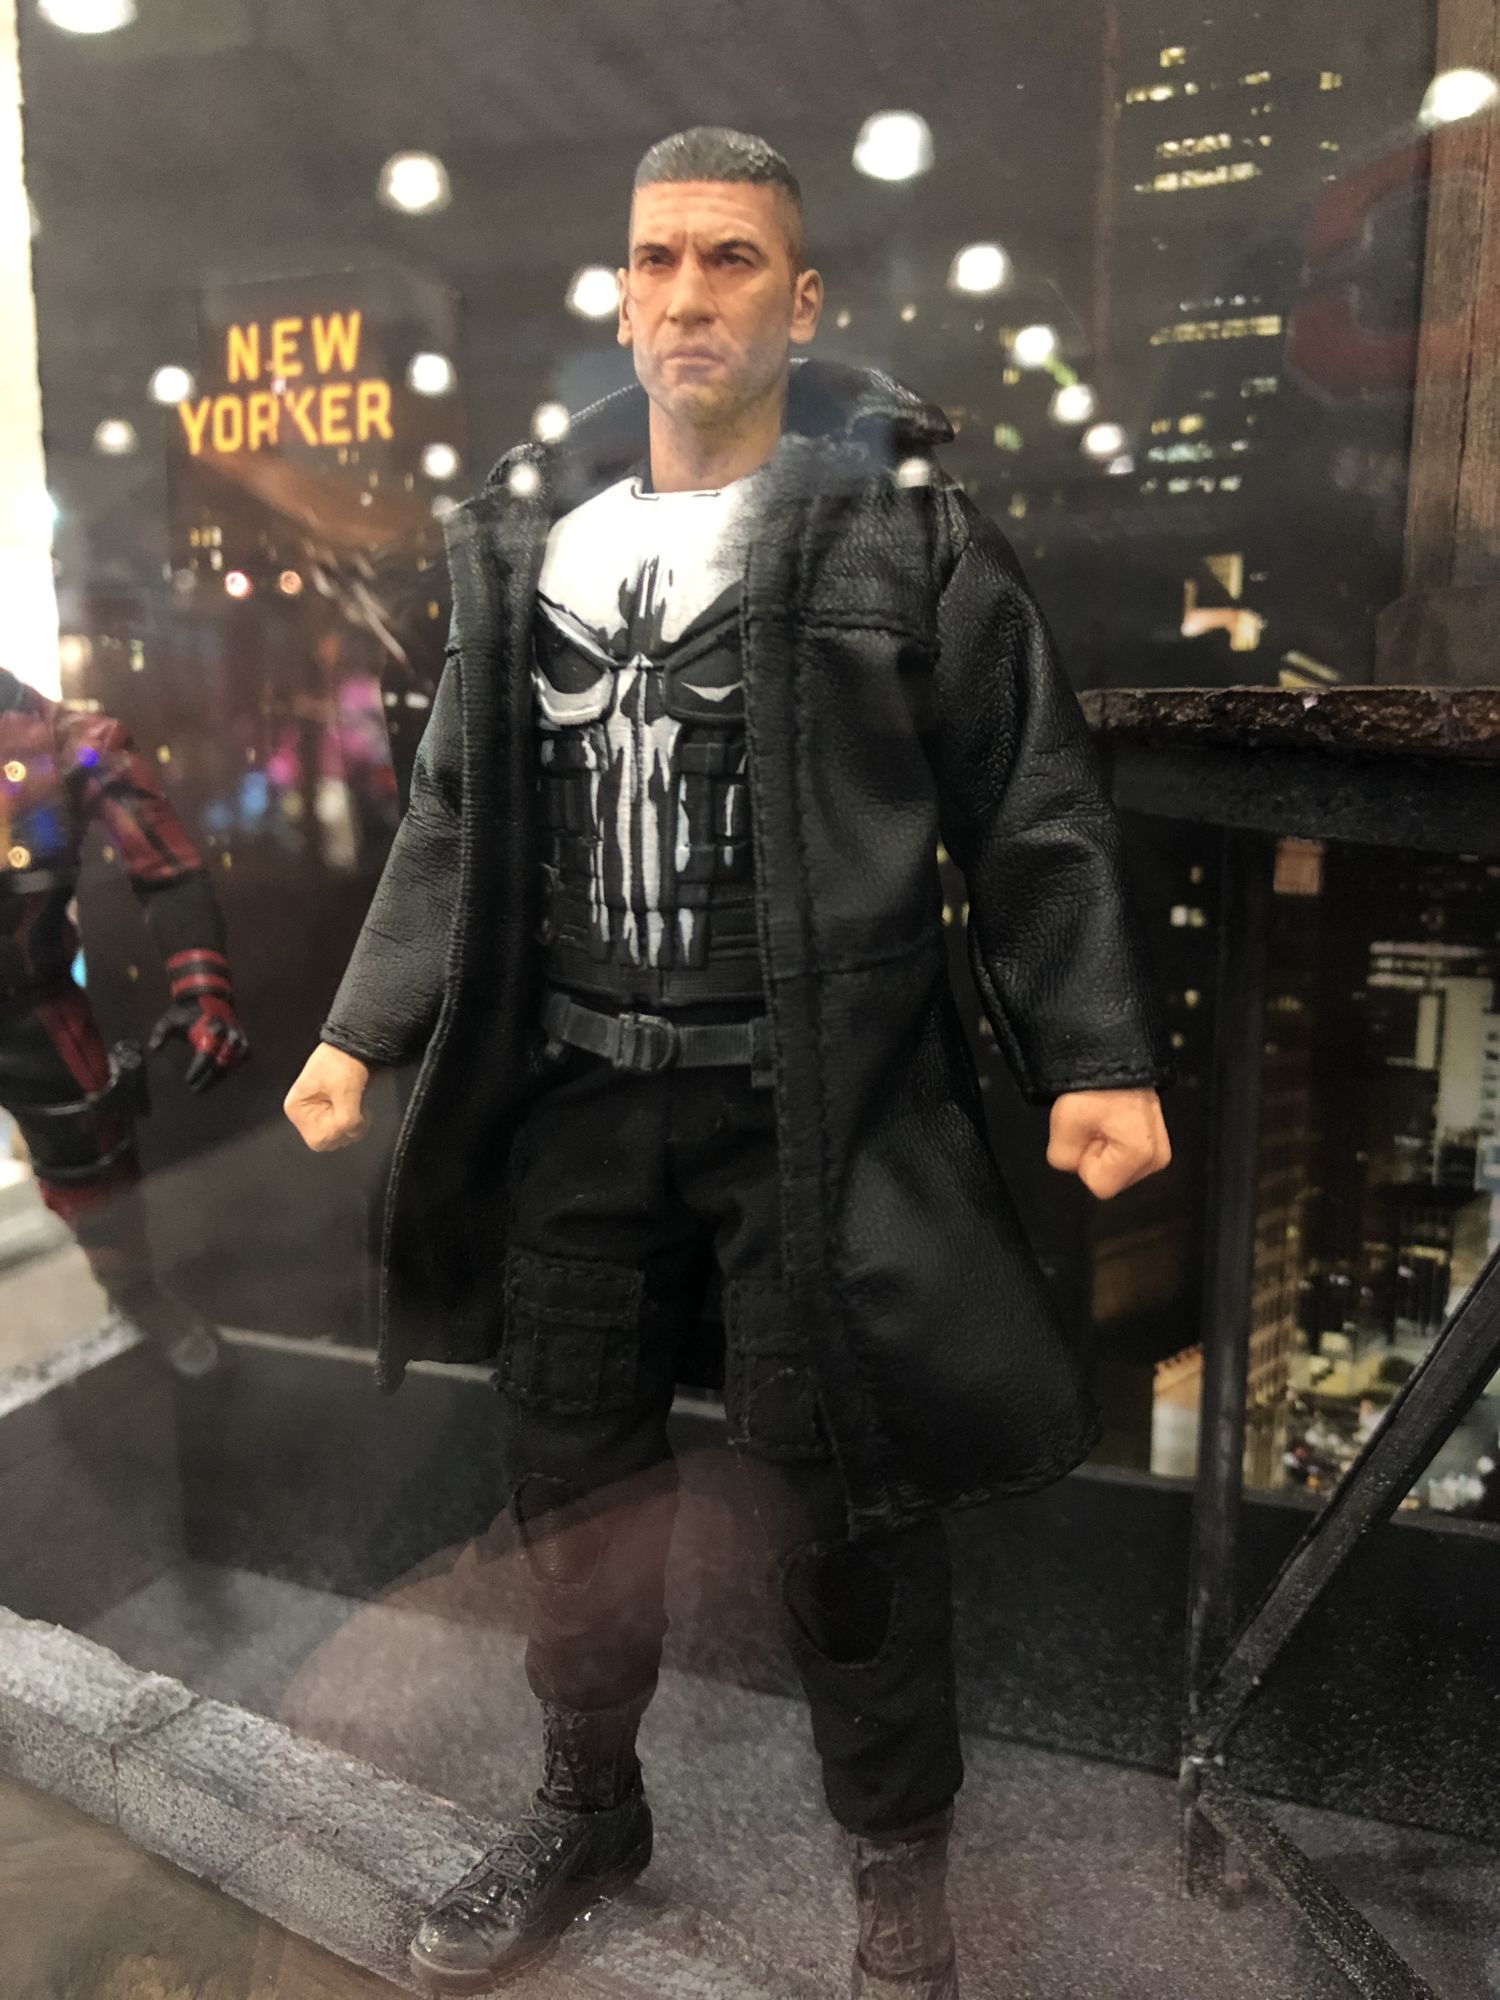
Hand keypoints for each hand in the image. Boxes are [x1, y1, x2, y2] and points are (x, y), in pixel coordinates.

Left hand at [147, 994, 249, 1092]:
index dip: (198, 1071)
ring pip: (234, 1061)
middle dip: (209, 1079)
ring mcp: (236, 1034)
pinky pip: (245, 1054)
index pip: (205, 1056)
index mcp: (208, 1029)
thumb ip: (161, 1032)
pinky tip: (226, 1072)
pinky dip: (236, 1064)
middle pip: (221, 1063)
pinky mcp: (242, 1035)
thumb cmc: (187, 1010)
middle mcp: (226, 1033)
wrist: (207, 993)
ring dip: (222, 1074)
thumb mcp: (170, 1019)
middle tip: (197, 1089)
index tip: (189, 1082)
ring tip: (209, 1084)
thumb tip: (153, 1048)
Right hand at [284, 1042, 372, 1151]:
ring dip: (353, 1126)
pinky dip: (354, 1122)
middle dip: (347, 1130)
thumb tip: (352, 1133)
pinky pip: (343, 1127)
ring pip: (337, 1136)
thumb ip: (347, 1119)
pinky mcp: (330, 1111)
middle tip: (361, 1114)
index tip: (354, 1118)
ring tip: (360, 1108)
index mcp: (298, 1109)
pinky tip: (359, 1108)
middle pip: (328, 1141)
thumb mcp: (345, 1092)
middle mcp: (304, 1114)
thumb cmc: (343, 1062)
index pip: (318, 1140)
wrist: (353, 1045)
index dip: (339, 1133)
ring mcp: (317, 1113)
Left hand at [1046, 1086, 1169, 1200]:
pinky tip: (1111, 1121)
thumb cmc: (1095, 1082)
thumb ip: (1062, 1157)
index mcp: (1142, 1153)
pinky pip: (1122, 1157)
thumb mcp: (1064, 1119)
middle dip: (1095, 1155)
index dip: (1085, 1160)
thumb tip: (1071, 1163)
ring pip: (1114, 1169)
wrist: (1114, 1056)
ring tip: (1103, 1119)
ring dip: (1102, 1148)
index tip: (1089, 1132)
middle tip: (1095, 1124)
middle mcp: (1157, 1157)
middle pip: (1109, 1179)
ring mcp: (1159, 1150)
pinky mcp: (1156, 1142)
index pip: (1099, 1186)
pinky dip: (1112, 1142)